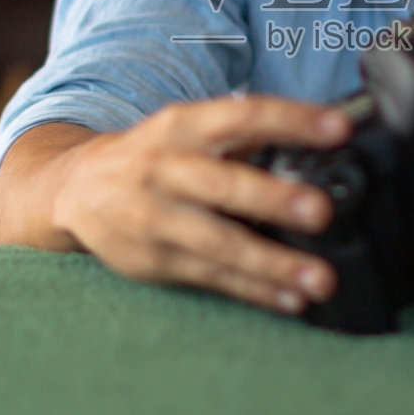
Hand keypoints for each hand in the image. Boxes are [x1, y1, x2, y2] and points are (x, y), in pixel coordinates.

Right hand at [49, 96, 351, 314]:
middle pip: (224, 185)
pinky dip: (253, 292)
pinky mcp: (152, 260)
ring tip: (320, 279)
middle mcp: (166, 169)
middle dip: (274, 199)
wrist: (74, 188)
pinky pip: (210, 277)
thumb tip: (325, 138)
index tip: (339, 128)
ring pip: (219, 243)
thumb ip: (247, 136)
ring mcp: (155, 218)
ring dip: (272, 263)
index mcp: (185, 126)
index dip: (291, 119)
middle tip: (320, 212)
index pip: (243, 115)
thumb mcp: (190, 130)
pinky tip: (290, 300)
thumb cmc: (154, 156)